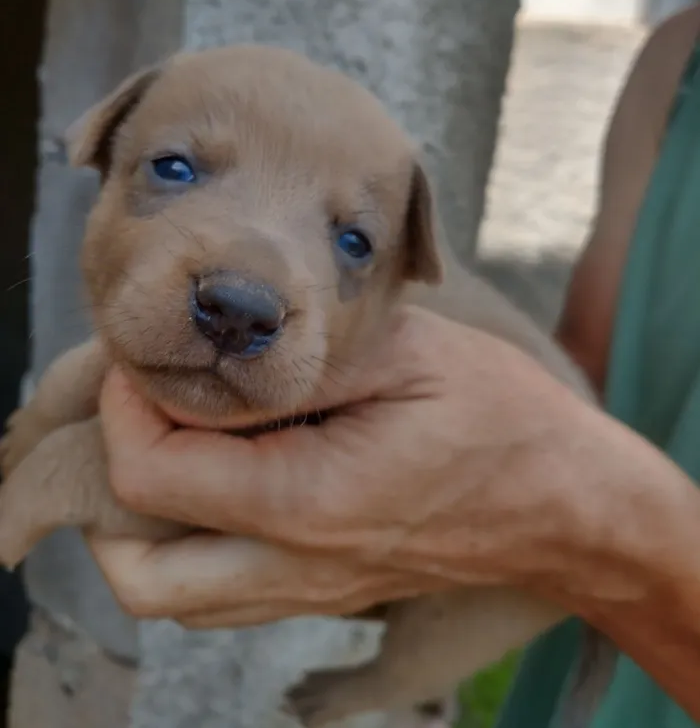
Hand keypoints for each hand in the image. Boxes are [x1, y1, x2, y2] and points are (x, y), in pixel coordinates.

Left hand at [90, 305, 635, 628]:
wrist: (568, 505)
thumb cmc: (501, 419)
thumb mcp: (405, 354)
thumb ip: (300, 361)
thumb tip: (215, 355)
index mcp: (311, 501)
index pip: (153, 477)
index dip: (124, 411)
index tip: (145, 362)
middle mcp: (298, 566)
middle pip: (138, 576)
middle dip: (107, 490)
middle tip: (138, 414)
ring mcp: (309, 592)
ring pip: (171, 600)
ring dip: (142, 526)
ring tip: (169, 445)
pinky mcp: (322, 593)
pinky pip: (218, 596)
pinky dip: (186, 546)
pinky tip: (218, 480)